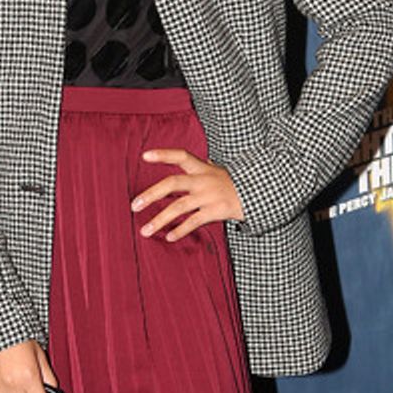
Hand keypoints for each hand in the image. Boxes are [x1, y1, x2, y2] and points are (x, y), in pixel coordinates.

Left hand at [131, 149, 245, 240]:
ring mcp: (209, 196)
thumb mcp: (216, 171)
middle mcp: (203, 180)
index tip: (144, 156)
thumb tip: (182, 165)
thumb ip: (199, 169)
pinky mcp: (216, 211)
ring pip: (180, 206)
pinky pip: (194, 221)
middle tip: (134, 206)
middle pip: (173, 183)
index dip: (163, 154)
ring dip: (160, 219)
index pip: (181, 155)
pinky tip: (168, 237)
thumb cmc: (231, 184)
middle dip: (151, 194)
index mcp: (202, 168)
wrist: (258, 194)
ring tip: (145, 231)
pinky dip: (180, 230)